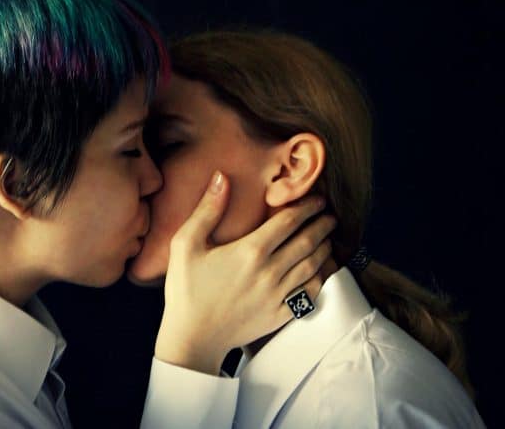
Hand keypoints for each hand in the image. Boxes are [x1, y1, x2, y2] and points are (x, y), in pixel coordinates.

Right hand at [154, 171, 335, 375]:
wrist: (192, 337)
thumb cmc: (186, 289)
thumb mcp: (185, 244)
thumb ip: (207, 209)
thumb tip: (221, 177)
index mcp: (250, 250)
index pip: (289, 221)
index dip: (307, 207)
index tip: (317, 199)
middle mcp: (270, 271)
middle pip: (308, 241)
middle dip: (322, 225)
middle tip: (329, 215)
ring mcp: (278, 295)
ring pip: (313, 266)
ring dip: (324, 248)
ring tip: (327, 237)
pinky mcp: (281, 314)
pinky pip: (310, 292)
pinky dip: (320, 277)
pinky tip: (320, 269)